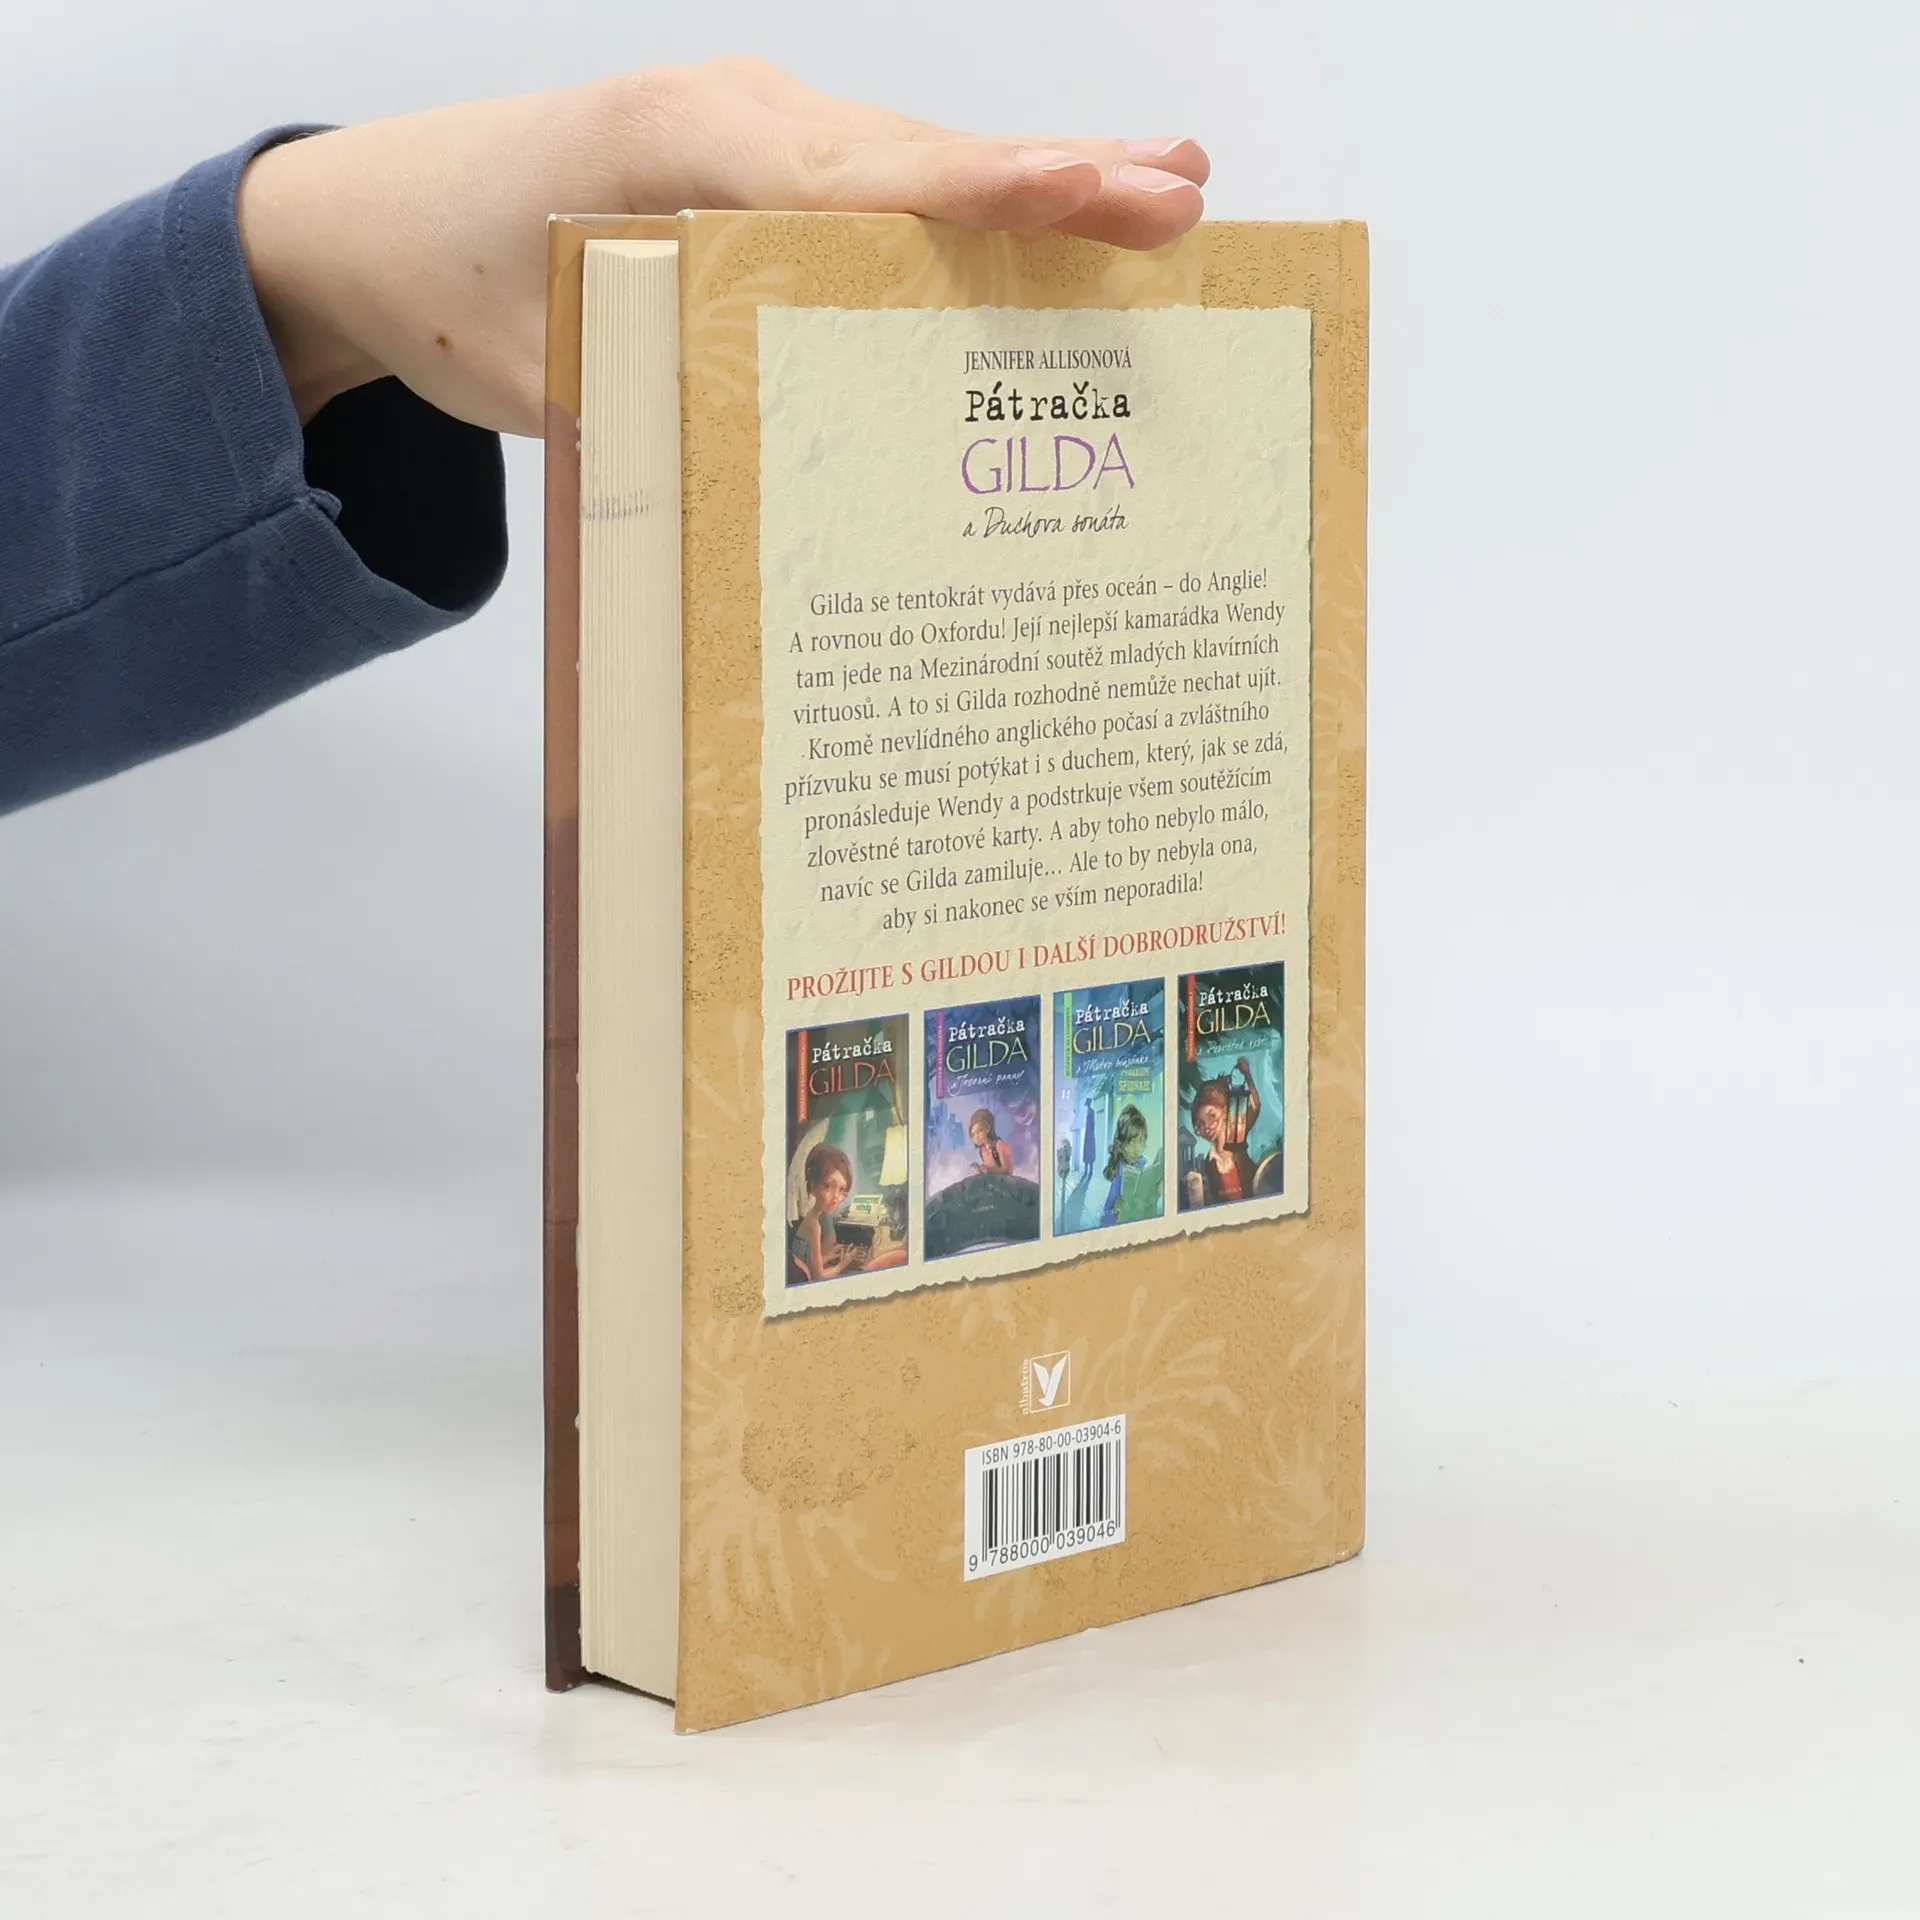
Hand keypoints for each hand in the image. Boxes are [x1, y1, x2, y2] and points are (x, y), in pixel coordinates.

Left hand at [237, 58, 1208, 435]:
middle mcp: (743, 123)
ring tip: (1162, 191)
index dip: (986, 195)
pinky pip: (879, 196)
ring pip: (917, 170)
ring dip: (1036, 187)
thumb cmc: (444, 275)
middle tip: (1182, 192)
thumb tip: (781, 465)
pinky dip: (969, 210)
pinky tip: (1046, 218)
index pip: (870, 179)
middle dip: (1058, 180)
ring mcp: (757, 142)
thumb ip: (664, 391)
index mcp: (691, 144)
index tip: (1090, 192)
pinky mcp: (758, 178)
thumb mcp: (546, 361)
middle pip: (925, 159)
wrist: (365, 219)